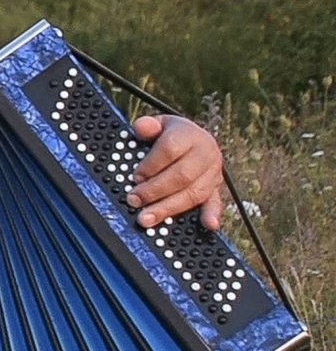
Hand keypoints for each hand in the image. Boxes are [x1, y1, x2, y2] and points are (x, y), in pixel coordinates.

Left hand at [128, 115, 225, 229]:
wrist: (195, 140)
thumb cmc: (173, 135)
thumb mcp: (160, 124)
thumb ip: (148, 125)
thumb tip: (141, 127)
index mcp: (190, 135)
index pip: (170, 149)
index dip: (151, 165)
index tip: (134, 177)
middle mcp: (205, 154)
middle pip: (181, 175)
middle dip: (154, 190)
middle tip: (134, 200)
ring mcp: (213, 173)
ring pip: (193, 193)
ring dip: (169, 208)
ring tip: (147, 218)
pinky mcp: (216, 189)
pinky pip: (216, 202)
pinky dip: (211, 214)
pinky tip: (208, 226)